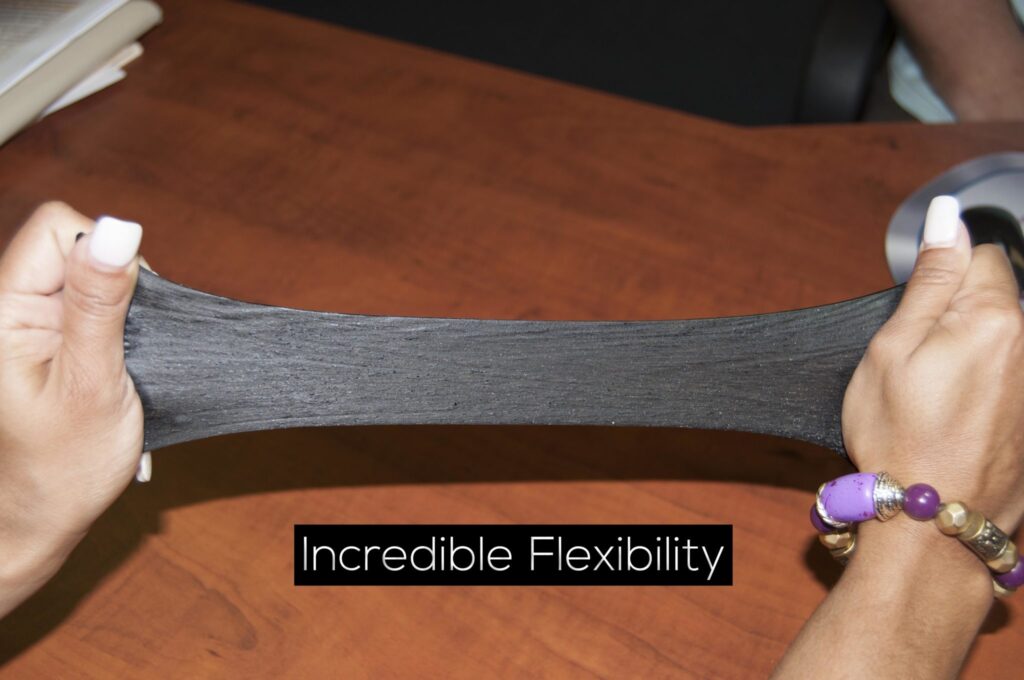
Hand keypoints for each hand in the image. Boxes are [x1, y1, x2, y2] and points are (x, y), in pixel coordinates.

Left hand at [0, 202, 143, 616]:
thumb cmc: (62, 467)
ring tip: (114, 362)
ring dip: (116, 309)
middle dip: (114, 286)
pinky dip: (114, 325)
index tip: (121, 318)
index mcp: (3, 311)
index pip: (58, 229)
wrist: (40, 520)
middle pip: (75, 246)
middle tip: (117, 350)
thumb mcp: (92, 383)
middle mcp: (9, 308)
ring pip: (87, 273)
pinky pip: (89, 301)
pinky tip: (111, 364)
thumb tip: (119, 228)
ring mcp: (27, 322)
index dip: (104, 259)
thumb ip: (101, 304)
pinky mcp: (47, 337)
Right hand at [842, 196, 1023, 531]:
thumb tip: (946, 216)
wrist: (932, 522)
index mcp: (993, 318)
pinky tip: (962, 422)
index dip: (939, 280)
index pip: (980, 255)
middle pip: (997, 299)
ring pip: (1005, 341)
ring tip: (942, 401)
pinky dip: (989, 389)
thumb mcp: (892, 347)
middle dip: (959, 318)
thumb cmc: (899, 436)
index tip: (916, 321)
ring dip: (976, 355)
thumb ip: (930, 277)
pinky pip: (1012, 379)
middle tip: (920, 367)